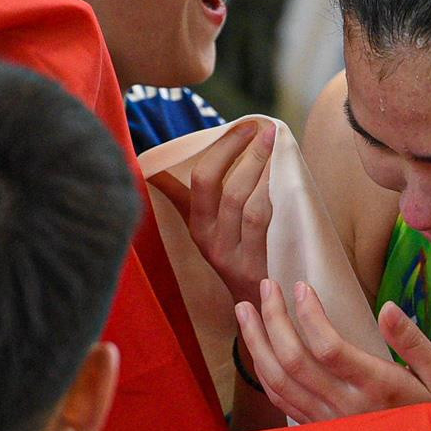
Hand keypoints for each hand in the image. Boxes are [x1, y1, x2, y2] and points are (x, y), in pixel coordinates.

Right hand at [151, 121, 273, 312]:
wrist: (255, 305)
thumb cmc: (234, 257)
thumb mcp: (204, 229)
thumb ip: (181, 197)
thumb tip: (152, 167)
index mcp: (196, 224)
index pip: (200, 178)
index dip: (222, 148)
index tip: (243, 125)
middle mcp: (207, 239)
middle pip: (217, 185)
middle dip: (240, 150)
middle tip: (263, 128)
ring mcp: (229, 253)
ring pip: (241, 200)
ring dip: (258, 166)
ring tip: (272, 143)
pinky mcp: (251, 265)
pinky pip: (259, 220)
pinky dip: (268, 192)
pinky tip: (278, 175)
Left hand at [235, 283, 430, 420]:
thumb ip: (414, 341)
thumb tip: (388, 307)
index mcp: (377, 387)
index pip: (329, 348)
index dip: (309, 315)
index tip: (300, 286)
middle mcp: (346, 406)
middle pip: (293, 360)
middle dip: (273, 319)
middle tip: (265, 286)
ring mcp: (327, 422)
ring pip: (278, 381)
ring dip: (257, 343)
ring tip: (244, 309)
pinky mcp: (318, 430)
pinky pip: (281, 401)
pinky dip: (263, 371)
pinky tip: (258, 348)